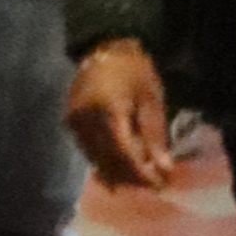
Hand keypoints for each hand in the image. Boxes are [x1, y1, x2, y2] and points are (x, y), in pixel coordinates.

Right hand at [67, 37, 177, 190]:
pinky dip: (105, 163)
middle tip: (153, 185)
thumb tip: (164, 169)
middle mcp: (87, 117)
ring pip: (96, 159)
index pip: (125, 151)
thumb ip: (155, 136)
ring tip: (139, 182)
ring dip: (118, 174)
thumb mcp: (151, 100)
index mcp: (109, 108)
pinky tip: (120, 171)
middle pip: (109, 159)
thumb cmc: (135, 72)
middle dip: (132, 177)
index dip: (142, 172)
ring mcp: (75, 121)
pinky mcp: (71, 123)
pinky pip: (88, 151)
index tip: (160, 184)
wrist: (105, 49)